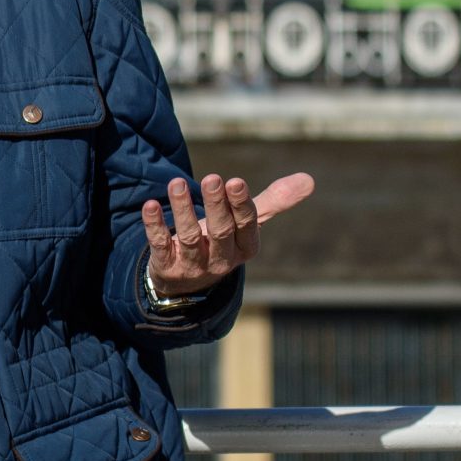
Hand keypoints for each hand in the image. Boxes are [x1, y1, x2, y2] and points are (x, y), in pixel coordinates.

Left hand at [142, 172, 314, 298]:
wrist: (186, 281)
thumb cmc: (220, 242)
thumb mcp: (246, 225)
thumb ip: (273, 202)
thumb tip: (309, 180)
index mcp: (245, 247)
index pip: (246, 225)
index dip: (240, 204)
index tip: (235, 181)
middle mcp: (222, 258)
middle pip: (220, 231)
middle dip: (216, 205)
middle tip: (210, 178)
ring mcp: (194, 265)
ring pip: (190, 237)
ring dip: (183, 209)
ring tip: (176, 183)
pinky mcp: (167, 266)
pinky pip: (161, 245)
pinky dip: (155, 226)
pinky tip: (150, 205)